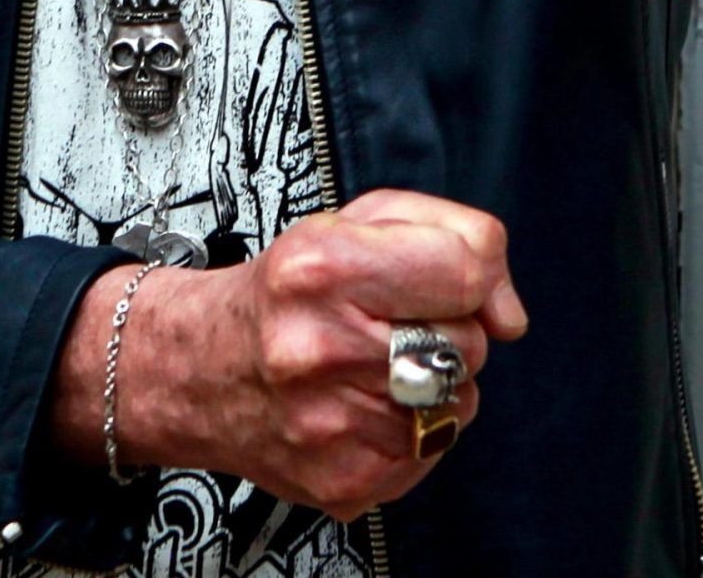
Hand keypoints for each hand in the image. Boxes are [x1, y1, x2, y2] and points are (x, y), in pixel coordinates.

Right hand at [51, 189, 527, 517]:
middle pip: (470, 340)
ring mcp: (333, 424)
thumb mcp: (351, 222)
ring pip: (460, 402)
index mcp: (323, 269)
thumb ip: (448, 233)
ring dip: (432, 382)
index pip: (468, 267)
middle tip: (388, 320)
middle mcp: (323, 349)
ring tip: (371, 363)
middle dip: (446, 326)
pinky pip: (431, 450)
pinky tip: (363, 403)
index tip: (450, 277)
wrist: (195, 370)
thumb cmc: (280, 293)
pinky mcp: (345, 480)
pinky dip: (411, 427)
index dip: (474, 270)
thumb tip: (508, 311)